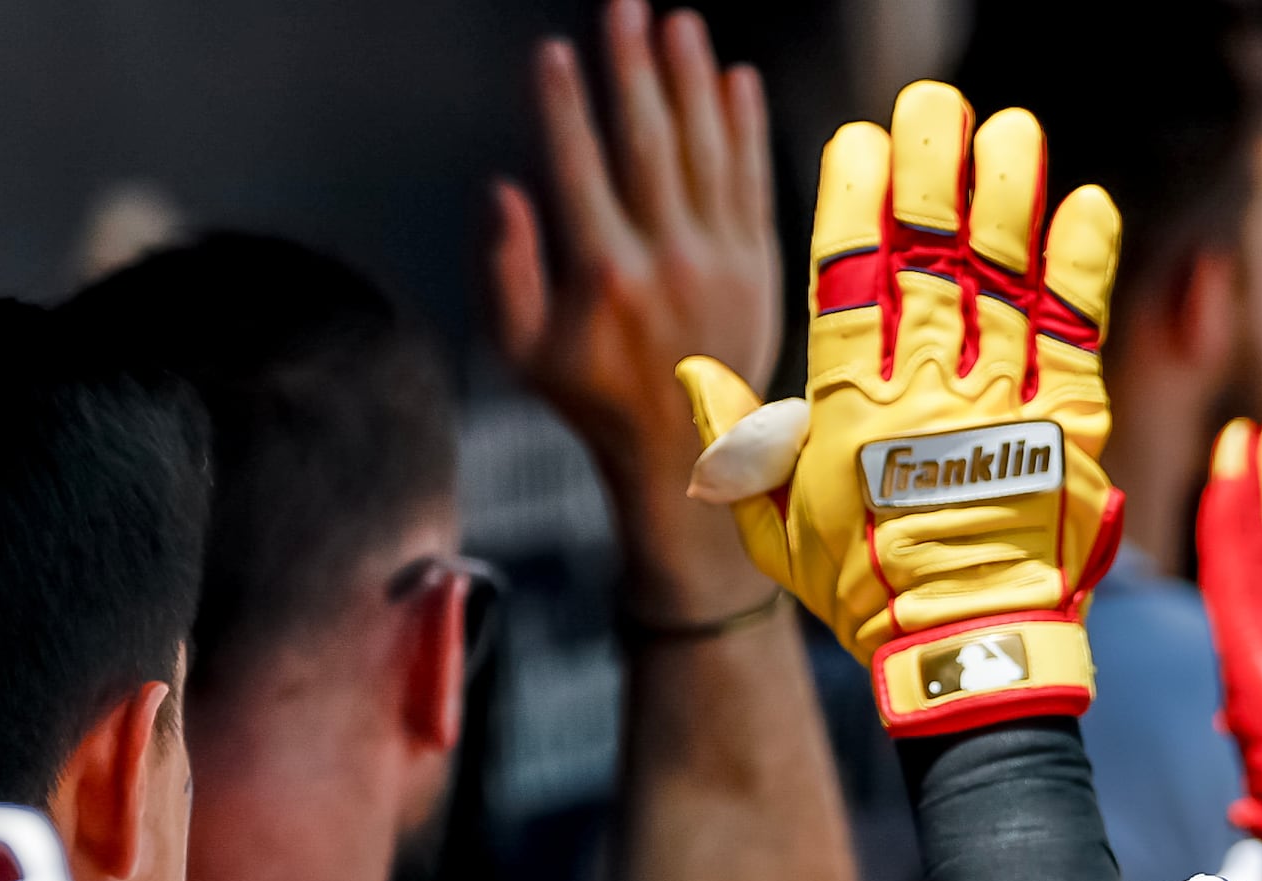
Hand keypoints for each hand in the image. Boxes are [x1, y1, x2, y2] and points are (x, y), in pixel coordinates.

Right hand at [486, 3, 780, 614]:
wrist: (685, 455)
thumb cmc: (593, 399)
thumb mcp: (522, 352)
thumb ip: (505, 270)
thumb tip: (502, 190)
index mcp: (604, 278)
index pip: (580, 170)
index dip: (565, 108)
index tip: (554, 52)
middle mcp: (668, 262)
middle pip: (649, 143)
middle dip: (634, 67)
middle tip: (624, 6)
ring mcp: (721, 260)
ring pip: (706, 150)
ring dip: (691, 79)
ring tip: (676, 21)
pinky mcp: (759, 264)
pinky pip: (753, 181)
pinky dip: (745, 127)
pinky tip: (734, 77)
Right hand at [677, 79, 1124, 733]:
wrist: (964, 653)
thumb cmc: (864, 595)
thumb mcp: (775, 531)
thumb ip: (738, 448)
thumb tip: (697, 376)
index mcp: (848, 402)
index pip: (847, 272)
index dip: (852, 197)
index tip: (858, 140)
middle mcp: (925, 383)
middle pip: (927, 248)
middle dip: (931, 166)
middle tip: (937, 103)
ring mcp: (1001, 395)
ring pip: (1002, 270)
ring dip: (1007, 192)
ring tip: (1010, 129)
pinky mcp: (1067, 419)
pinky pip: (1076, 324)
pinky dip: (1082, 263)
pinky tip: (1088, 204)